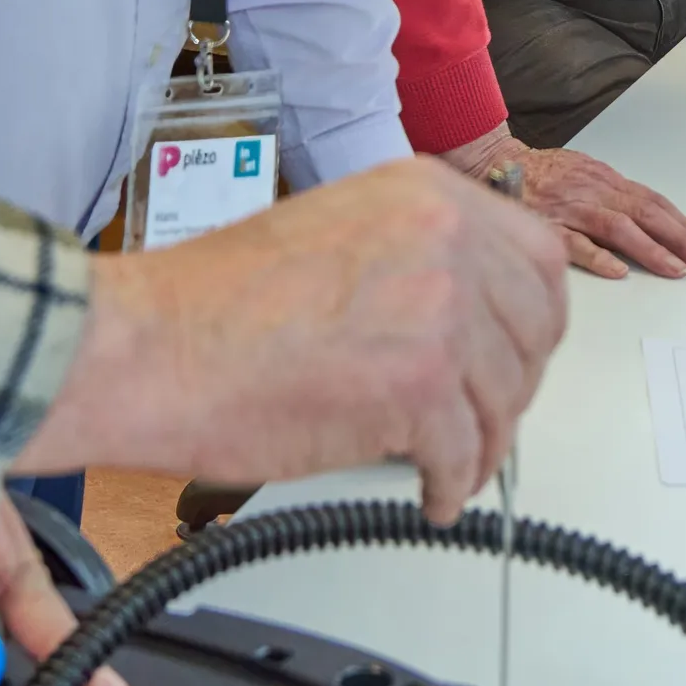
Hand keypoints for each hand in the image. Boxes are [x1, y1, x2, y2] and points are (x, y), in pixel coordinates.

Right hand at [18, 159, 568, 522]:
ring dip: (483, 443)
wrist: (148, 348)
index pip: (537, 258)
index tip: (514, 353)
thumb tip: (464, 319)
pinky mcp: (419, 385)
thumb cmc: (210, 304)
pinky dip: (451, 485)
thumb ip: (411, 258)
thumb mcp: (335, 232)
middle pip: (537, 328)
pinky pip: (467, 454)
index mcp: (422, 191)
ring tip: (450, 464)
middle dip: (514, 385)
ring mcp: (437, 308)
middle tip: (486, 416)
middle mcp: (443, 236)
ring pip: (506, 397)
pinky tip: (430, 493)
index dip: (530, 321)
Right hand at [445, 130, 685, 281]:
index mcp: (606, 181)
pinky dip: (598, 256)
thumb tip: (650, 219)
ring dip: (650, 250)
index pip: (654, 202)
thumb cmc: (543, 174)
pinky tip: (618, 271)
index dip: (683, 224)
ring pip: (618, 228)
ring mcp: (572, 208)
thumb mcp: (586, 175)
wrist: (495, 162)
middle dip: (680, 238)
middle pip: (646, 214)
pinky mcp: (547, 225)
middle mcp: (595, 192)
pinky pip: (575, 242)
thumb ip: (613, 196)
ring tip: (675, 269)